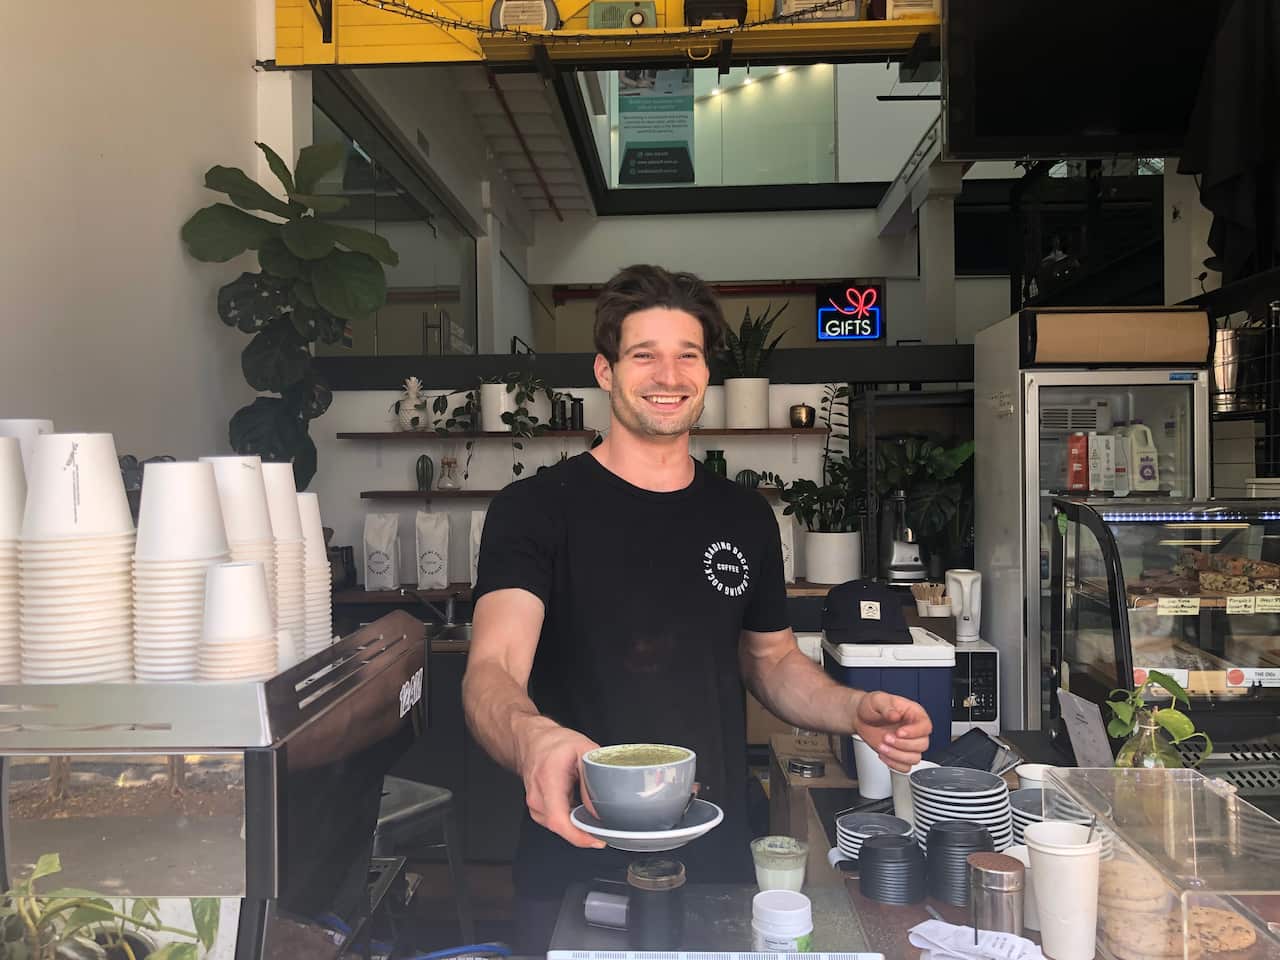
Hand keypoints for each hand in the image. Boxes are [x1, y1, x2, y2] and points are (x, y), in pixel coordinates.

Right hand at [514, 719, 605, 848]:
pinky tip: (577, 808)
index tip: (596, 840)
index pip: (559, 819)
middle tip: (603, 827)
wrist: (533, 742)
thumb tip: (599, 806)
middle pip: (561, 827)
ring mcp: (534, 805)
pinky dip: (570, 819)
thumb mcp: (583, 749)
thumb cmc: (556, 743)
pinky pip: (556, 822)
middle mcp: (537, 796)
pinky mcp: (537, 810)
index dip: (578, 836)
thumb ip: (593, 776)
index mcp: (548, 779)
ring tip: (588, 810)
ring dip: (577, 824)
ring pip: (559, 827)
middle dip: (583, 832)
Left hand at [853, 692, 932, 772]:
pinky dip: (894, 764)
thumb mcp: (877, 700)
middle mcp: (914, 730)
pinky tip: (883, 754)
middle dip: (902, 744)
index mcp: (914, 714)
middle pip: (922, 744)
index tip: (899, 732)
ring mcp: (908, 744)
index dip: (914, 732)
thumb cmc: (872, 706)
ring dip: (897, 755)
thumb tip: (896, 715)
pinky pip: (905, 767)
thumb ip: (887, 707)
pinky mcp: (900, 755)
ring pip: (915, 758)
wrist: (860, 717)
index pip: (925, 727)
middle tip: (886, 738)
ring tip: (882, 747)